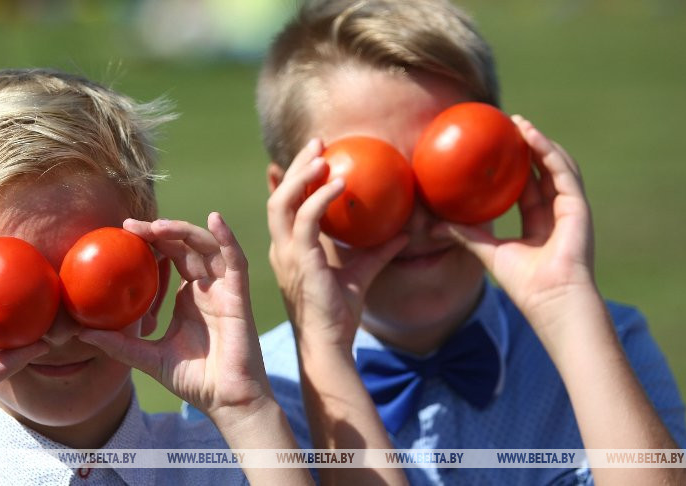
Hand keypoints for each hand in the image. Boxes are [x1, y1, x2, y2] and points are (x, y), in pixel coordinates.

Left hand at [77, 213, 268, 422]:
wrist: (224, 401)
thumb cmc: (193, 381)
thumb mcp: (148, 358)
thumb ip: (120, 344)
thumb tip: (81, 334)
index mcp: (188, 297)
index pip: (170, 258)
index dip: (149, 242)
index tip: (122, 233)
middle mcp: (206, 287)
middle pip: (185, 246)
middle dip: (159, 231)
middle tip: (130, 226)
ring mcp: (224, 289)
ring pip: (207, 246)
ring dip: (183, 231)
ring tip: (157, 226)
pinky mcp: (239, 296)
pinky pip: (235, 261)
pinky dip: (227, 238)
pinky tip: (214, 219)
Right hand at [267, 139, 408, 349]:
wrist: (328, 345)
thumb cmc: (339, 315)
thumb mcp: (360, 274)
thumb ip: (378, 251)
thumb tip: (407, 232)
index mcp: (289, 250)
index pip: (285, 206)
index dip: (293, 178)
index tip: (314, 156)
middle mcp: (282, 248)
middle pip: (278, 196)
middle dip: (295, 166)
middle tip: (318, 143)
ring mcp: (287, 254)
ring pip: (282, 202)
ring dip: (300, 175)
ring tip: (322, 155)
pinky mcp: (300, 260)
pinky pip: (307, 219)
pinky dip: (321, 197)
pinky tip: (341, 183)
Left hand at [432, 116, 597, 336]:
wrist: (549, 299)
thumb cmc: (523, 283)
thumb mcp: (488, 251)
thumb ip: (466, 235)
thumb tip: (434, 225)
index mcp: (539, 223)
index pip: (527, 187)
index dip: (514, 167)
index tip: (496, 148)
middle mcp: (556, 213)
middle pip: (543, 171)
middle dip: (527, 146)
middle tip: (507, 125)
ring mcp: (570, 208)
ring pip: (556, 166)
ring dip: (539, 142)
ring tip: (519, 124)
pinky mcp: (578, 206)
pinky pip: (563, 171)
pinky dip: (548, 152)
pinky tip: (532, 136)